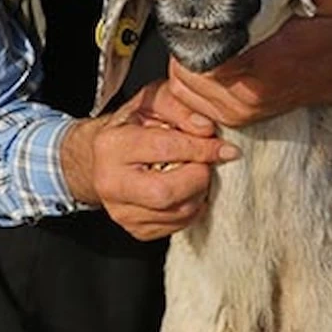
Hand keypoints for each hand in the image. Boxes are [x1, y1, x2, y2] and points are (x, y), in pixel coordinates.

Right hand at [62, 82, 237, 240]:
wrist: (106, 155)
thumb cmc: (133, 124)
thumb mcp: (153, 101)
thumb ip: (180, 107)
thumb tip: (206, 129)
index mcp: (112, 145)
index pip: (165, 149)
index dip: (201, 149)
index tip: (225, 149)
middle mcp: (110, 182)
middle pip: (167, 192)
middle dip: (199, 177)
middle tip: (207, 163)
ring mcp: (120, 211)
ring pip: (177, 212)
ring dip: (199, 193)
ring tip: (197, 173)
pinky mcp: (135, 229)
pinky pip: (177, 226)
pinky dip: (192, 208)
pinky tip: (188, 190)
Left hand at [166, 0, 331, 127]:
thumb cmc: (331, 29)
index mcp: (268, 65)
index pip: (207, 54)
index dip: (193, 29)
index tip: (194, 8)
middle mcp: (251, 94)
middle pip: (188, 67)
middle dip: (185, 40)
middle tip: (191, 15)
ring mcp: (241, 111)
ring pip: (184, 83)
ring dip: (184, 59)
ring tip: (198, 34)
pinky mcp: (234, 118)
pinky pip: (188, 99)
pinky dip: (187, 80)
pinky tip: (199, 57)